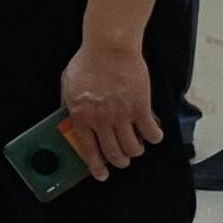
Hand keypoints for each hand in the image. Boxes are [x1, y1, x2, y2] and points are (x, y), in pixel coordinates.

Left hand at [57, 34, 160, 177]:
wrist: (109, 46)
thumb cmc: (87, 61)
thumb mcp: (67, 84)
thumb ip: (68, 104)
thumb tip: (68, 119)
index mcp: (81, 116)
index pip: (89, 150)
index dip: (97, 166)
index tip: (102, 175)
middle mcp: (101, 120)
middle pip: (114, 153)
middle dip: (120, 161)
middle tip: (123, 160)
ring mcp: (122, 115)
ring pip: (133, 148)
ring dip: (136, 151)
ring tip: (137, 147)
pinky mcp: (141, 107)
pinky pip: (151, 132)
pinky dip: (154, 137)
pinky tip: (154, 135)